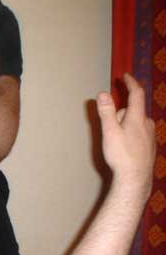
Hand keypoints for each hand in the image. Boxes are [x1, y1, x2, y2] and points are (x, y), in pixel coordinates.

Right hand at [96, 73, 155, 193]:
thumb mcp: (110, 132)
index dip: (130, 83)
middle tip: (109, 130)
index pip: (136, 94)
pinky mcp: (150, 145)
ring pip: (136, 122)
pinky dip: (131, 135)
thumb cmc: (121, 155)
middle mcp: (148, 123)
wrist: (136, 178)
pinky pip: (139, 133)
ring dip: (125, 125)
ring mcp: (151, 135)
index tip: (125, 76)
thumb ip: (106, 112)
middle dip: (119, 114)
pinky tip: (124, 149)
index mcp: (137, 118)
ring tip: (115, 142)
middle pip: (132, 111)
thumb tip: (102, 93)